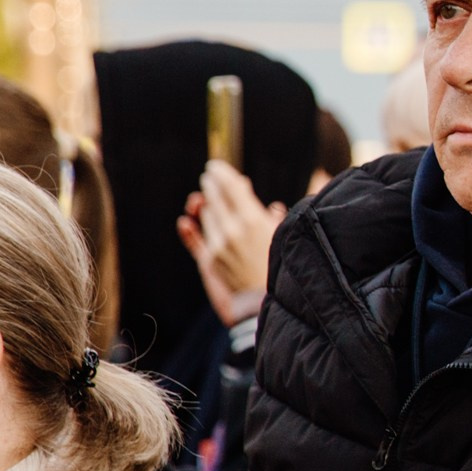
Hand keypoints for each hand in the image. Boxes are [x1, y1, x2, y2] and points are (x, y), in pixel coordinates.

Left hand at [177, 161, 284, 324]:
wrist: (269, 304)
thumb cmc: (284, 270)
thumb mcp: (285, 239)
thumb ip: (275, 220)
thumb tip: (271, 206)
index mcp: (254, 220)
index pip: (232, 187)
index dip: (222, 174)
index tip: (216, 166)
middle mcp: (232, 229)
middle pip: (216, 197)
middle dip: (212, 184)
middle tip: (210, 175)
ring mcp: (218, 244)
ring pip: (206, 215)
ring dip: (207, 205)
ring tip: (206, 197)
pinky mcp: (208, 260)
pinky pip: (193, 238)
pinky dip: (189, 228)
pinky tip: (186, 220)